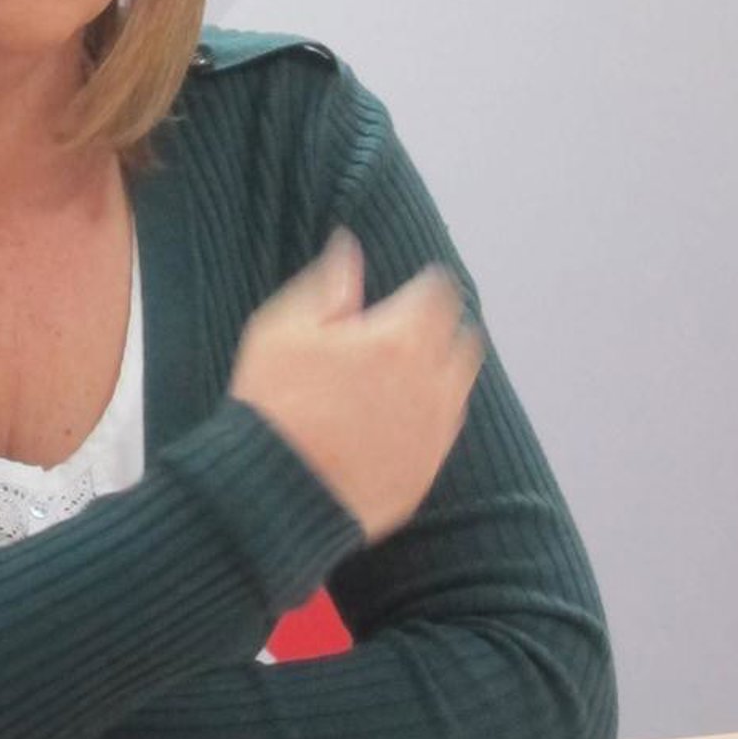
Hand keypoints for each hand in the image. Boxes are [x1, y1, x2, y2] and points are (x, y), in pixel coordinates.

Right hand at [230, 231, 483, 542]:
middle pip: (463, 336)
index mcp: (395, 340)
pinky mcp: (428, 469)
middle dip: (448, 320)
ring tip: (424, 359)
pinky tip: (414, 406)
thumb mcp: (284, 329)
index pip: (437, 293)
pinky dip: (439, 406)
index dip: (430, 282)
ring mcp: (433, 430)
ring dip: (450, 362)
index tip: (421, 280)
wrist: (277, 494)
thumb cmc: (274, 404)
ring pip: (463, 381)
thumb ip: (327, 284)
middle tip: (426, 316)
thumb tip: (348, 245)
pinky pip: (449, 425)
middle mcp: (428, 382)